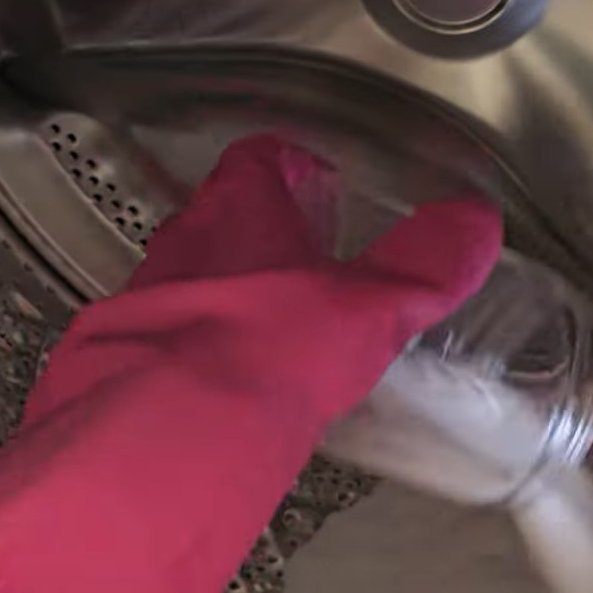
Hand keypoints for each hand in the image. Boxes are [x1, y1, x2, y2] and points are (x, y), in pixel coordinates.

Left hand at [124, 135, 501, 411]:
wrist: (167, 431)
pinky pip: (160, 347)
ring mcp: (142, 305)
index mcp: (238, 212)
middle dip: (256, 239)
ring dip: (221, 300)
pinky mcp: (118, 364)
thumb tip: (474, 225)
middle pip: (217, 221)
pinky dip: (190, 358)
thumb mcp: (370, 307)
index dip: (287, 165)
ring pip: (185, 284)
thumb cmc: (266, 349)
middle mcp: (182, 247)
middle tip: (296, 263)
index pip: (257, 161)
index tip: (312, 176)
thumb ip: (424, 266)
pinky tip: (221, 392)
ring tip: (264, 334)